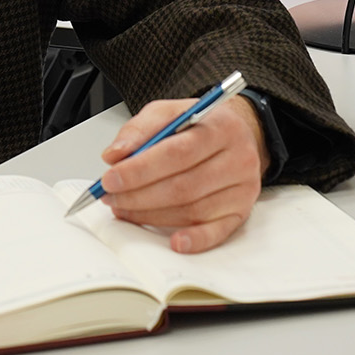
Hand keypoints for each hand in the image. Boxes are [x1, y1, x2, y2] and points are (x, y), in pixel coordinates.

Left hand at [96, 95, 266, 253]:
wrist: (240, 133)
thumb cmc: (201, 125)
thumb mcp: (170, 112)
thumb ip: (139, 130)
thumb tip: (115, 155)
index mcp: (220, 126)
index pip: (176, 152)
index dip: (140, 169)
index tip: (111, 178)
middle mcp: (238, 157)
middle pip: (183, 185)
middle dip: (139, 195)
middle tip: (111, 197)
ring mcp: (243, 187)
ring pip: (193, 210)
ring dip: (152, 215)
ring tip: (125, 209)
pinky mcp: (241, 211)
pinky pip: (218, 231)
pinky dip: (195, 239)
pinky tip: (175, 242)